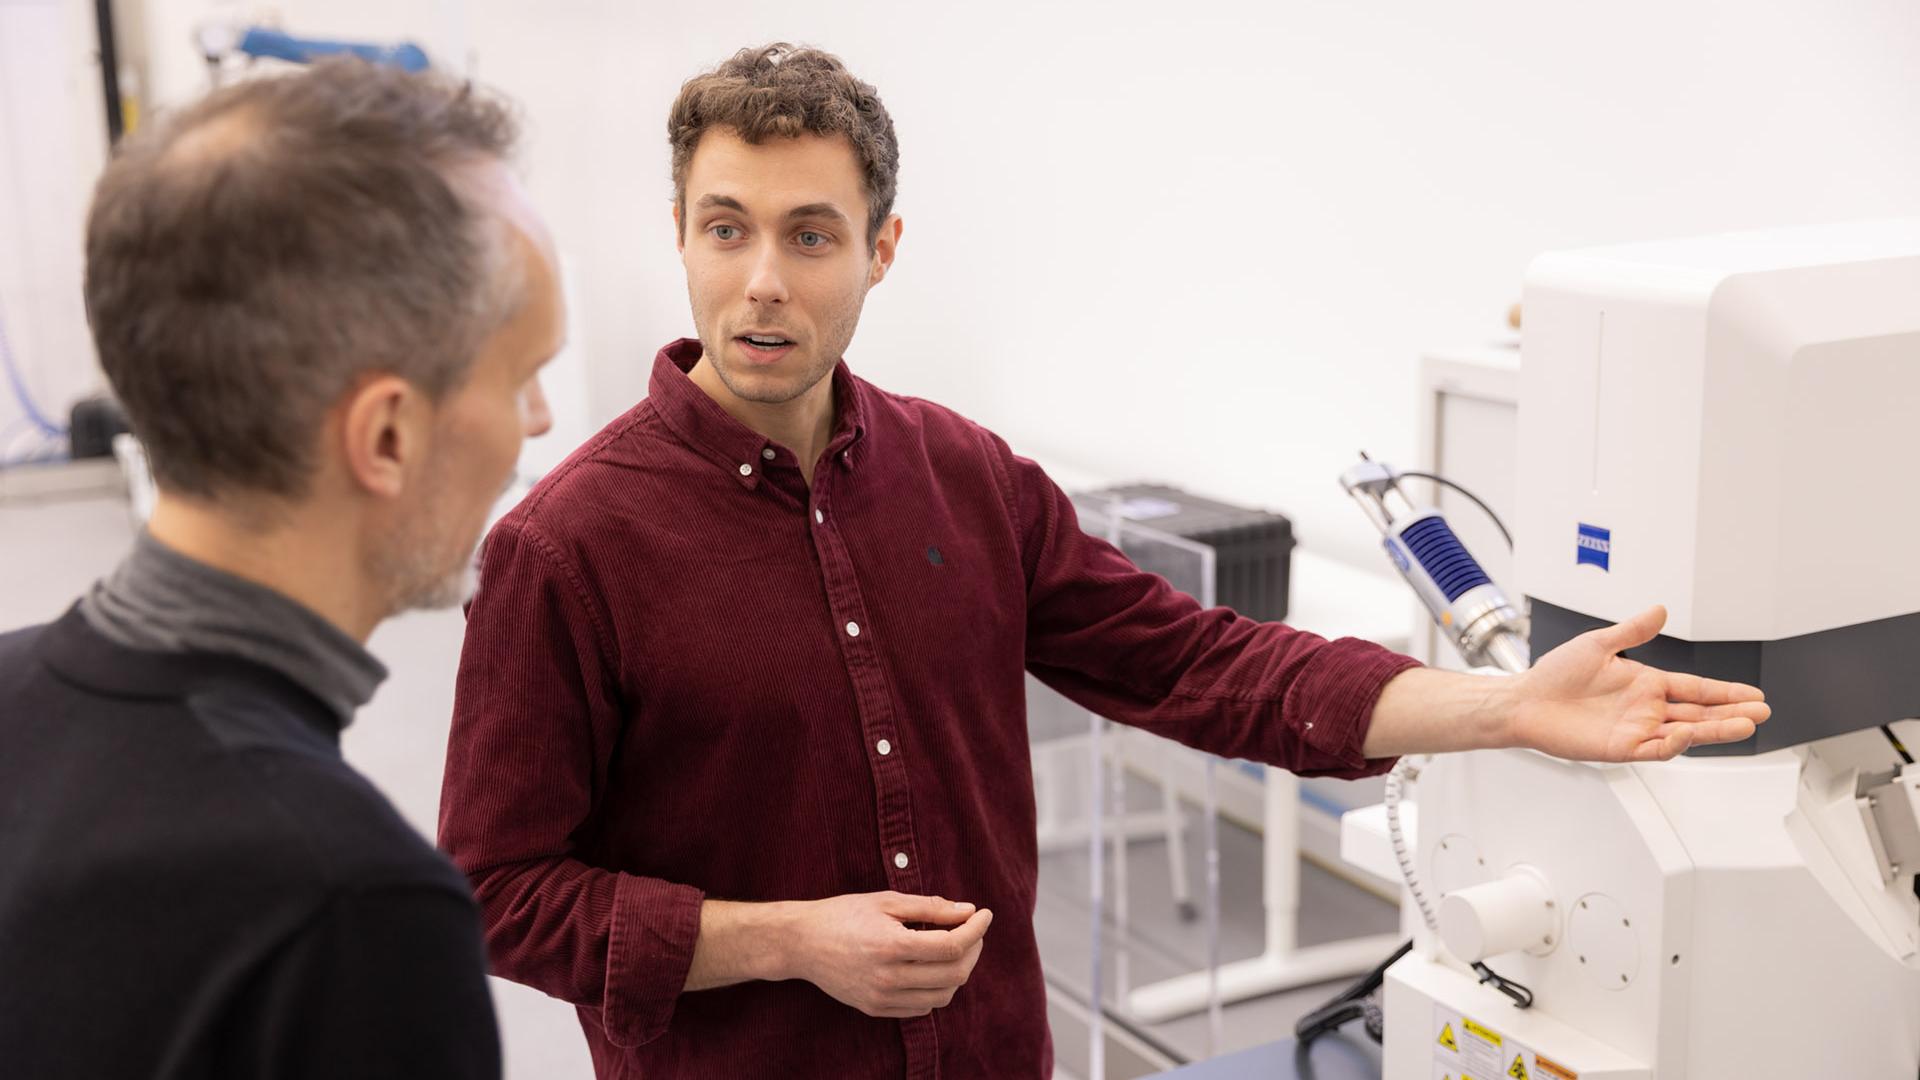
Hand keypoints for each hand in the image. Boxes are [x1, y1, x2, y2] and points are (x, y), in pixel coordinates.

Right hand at [784, 891, 992, 1018]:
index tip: (984, 914)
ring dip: (958, 972)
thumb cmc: (843, 914)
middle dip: (973, 949)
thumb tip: (969, 911)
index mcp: (891, 946)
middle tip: (973, 930)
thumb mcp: (886, 901)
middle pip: (954, 974)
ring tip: (954, 947)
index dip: (976, 930)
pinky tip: (932, 966)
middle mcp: (888, 978)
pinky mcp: (876, 1009)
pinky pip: (922, 1007)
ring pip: (942, 996)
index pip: (952, 946)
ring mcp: (882, 998)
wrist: (801, 943)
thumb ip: (931, 907)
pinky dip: (937, 988)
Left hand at [1508, 605, 1769, 761]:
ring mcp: (1636, 729)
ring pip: (1686, 732)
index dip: (1726, 692)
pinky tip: (1689, 732)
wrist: (1525, 701)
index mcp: (1647, 683)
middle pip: (1700, 713)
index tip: (1755, 694)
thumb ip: (1632, 630)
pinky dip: (1674, 742)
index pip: (1696, 689)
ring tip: (1746, 725)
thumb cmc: (1555, 674)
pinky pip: (1655, 748)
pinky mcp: (1621, 748)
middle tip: (1763, 712)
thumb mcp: (1598, 644)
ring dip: (1716, 730)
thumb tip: (1660, 610)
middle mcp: (1647, 708)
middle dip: (1732, 712)